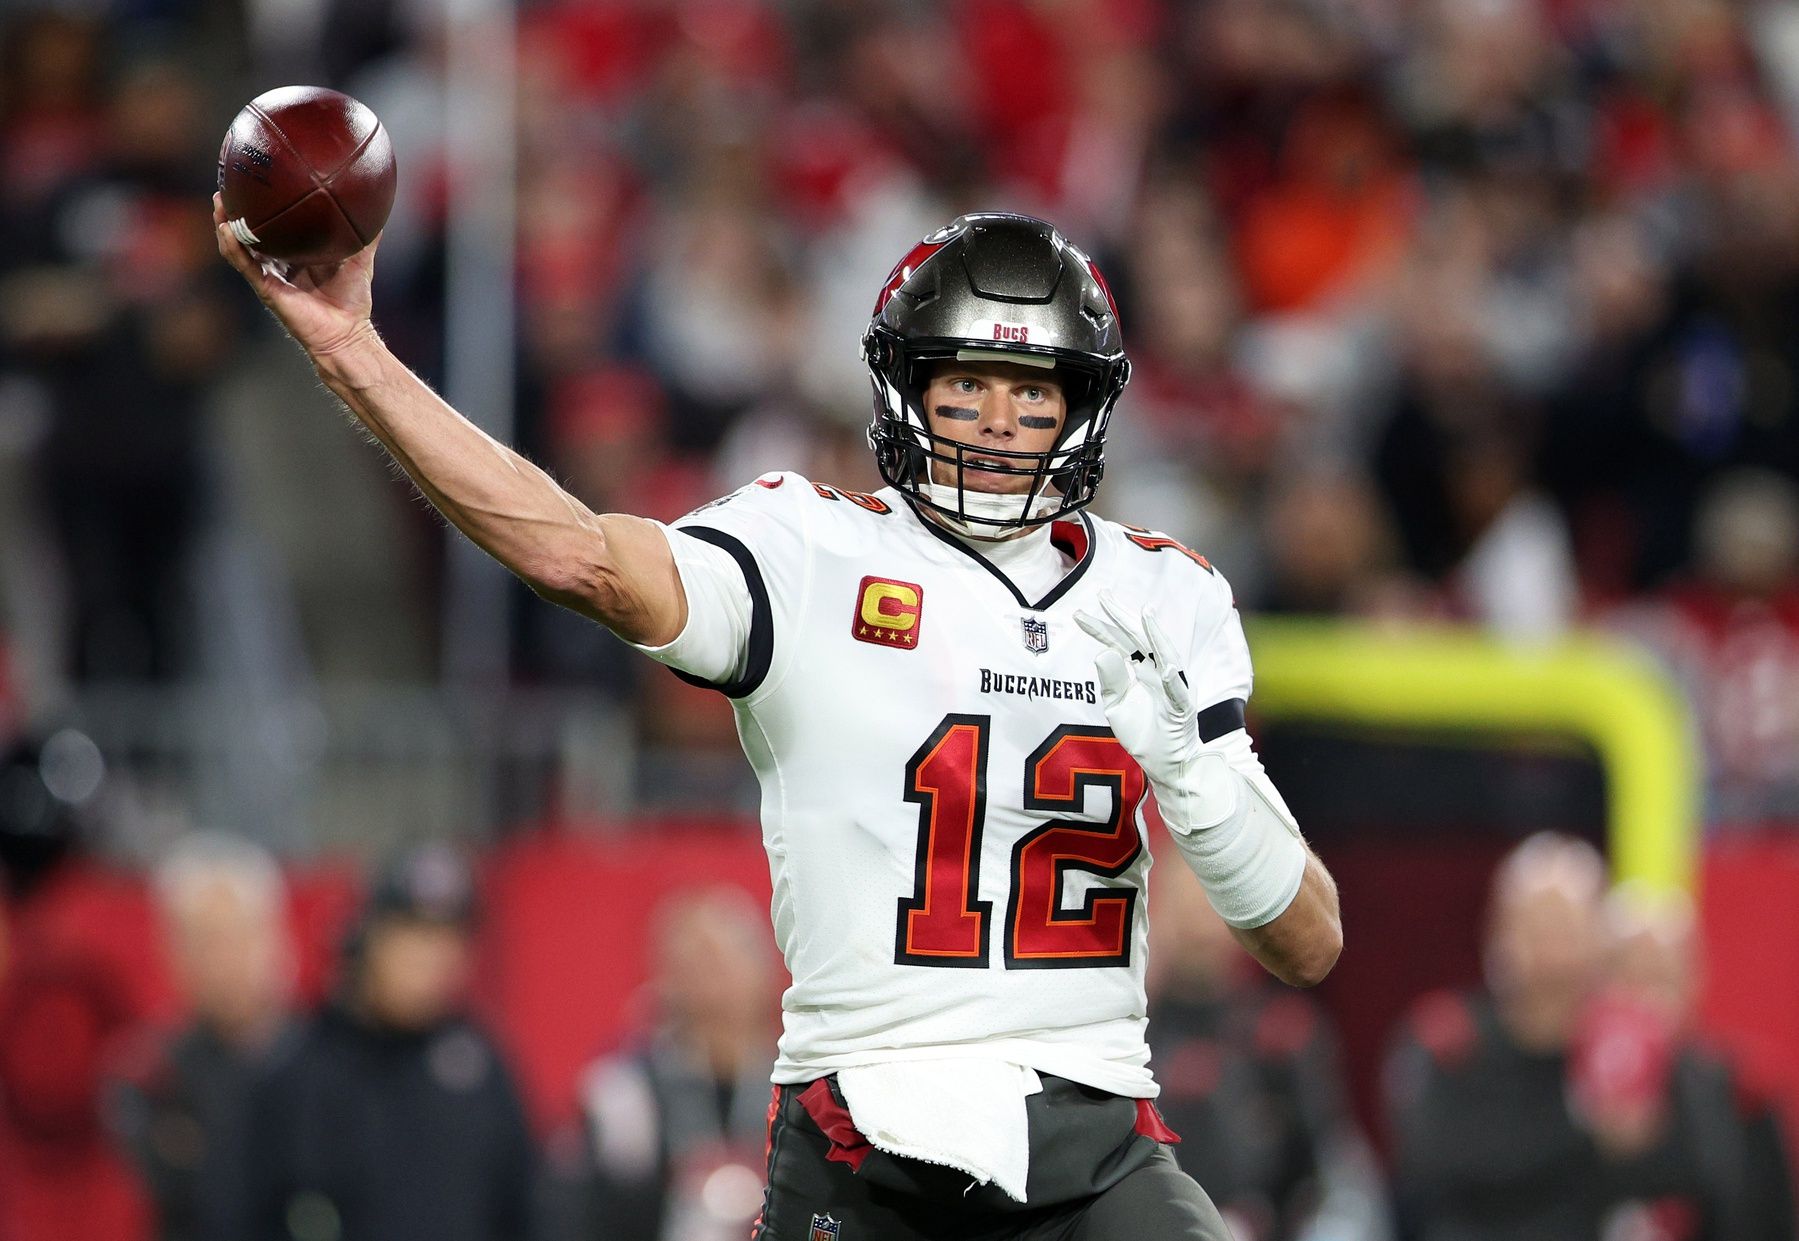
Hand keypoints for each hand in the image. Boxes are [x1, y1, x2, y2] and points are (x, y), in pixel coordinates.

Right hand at [212, 191, 379, 359]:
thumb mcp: (360, 258)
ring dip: (225, 223)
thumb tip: (380, 204)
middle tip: (230, 181)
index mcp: (296, 254)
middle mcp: (277, 263)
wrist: (347, 334)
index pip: (276, 226)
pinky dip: (233, 246)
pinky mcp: (265, 288)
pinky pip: (244, 264)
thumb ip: (367, 234)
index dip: (265, 206)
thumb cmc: (352, 300)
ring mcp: (268, 275)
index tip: (260, 179)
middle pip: (250, 232)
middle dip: (237, 208)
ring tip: (219, 200)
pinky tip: (227, 228)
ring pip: (239, 245)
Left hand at [1074, 593, 1234, 831]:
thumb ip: (1110, 682)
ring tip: (1144, 614)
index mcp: (1140, 671)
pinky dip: (1172, 678)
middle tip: (1103, 594)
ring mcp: (1172, 688)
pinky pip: (1178, 692)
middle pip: (1138, 639)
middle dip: (1122, 616)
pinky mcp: (1182, 709)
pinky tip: (1164, 665)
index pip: (1118, 644)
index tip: (1077, 614)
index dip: (1099, 628)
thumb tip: (1102, 652)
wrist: (1168, 765)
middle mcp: (1156, 672)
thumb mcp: (1117, 707)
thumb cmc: (1144, 734)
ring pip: (1164, 656)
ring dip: (1156, 636)